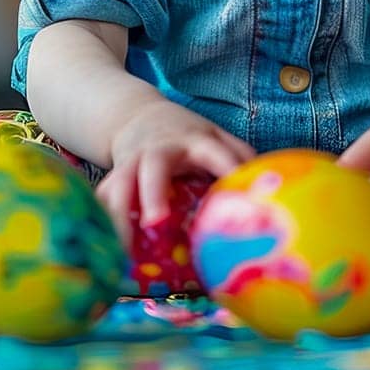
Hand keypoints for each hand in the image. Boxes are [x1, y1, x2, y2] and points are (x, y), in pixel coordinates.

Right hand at [95, 98, 253, 243]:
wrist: (137, 116)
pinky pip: (101, 200)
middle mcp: (159, 151)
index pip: (213, 152)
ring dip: (117, 217)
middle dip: (152, 194)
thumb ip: (239, 158)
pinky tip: (103, 251)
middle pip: (153, 169)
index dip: (226, 167)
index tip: (236, 192)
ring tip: (122, 253)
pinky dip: (100, 223)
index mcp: (194, 141)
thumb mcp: (215, 137)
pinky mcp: (112, 177)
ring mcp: (131, 163)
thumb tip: (269, 191)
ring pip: (117, 187)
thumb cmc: (187, 136)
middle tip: (156, 222)